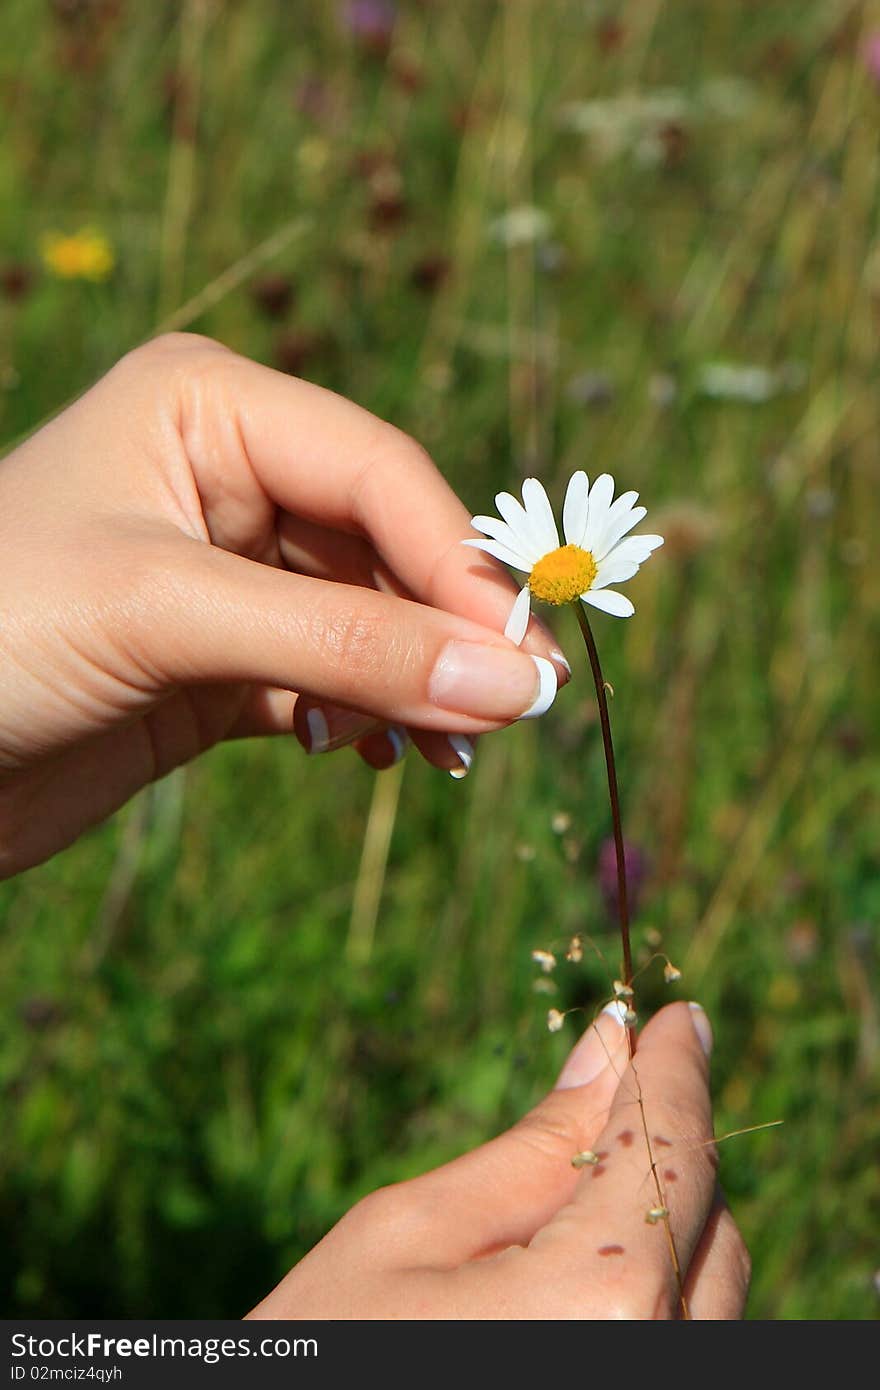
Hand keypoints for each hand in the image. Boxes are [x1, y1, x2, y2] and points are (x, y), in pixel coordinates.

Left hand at [0, 333, 567, 875]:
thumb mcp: (168, 617)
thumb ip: (348, 642)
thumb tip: (519, 683)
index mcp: (210, 409)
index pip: (380, 473)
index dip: (460, 564)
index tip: (524, 661)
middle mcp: (229, 476)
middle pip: (389, 545)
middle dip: (443, 632)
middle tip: (508, 719)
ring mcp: (228, 571)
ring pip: (370, 618)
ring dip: (412, 684)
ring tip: (443, 757)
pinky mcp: (221, 658)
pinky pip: (333, 677)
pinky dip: (365, 719)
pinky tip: (373, 759)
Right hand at [248, 1002, 749, 1319]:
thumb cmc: (329, 1349)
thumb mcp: (409, 1234)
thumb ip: (531, 1145)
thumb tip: (611, 1044)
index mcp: (599, 1306)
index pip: (667, 1153)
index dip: (674, 1072)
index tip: (678, 1016)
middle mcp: (658, 1362)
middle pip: (704, 1223)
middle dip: (656, 1153)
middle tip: (597, 1108)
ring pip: (706, 1287)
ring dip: (656, 1228)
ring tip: (558, 1217)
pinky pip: (684, 1336)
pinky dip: (648, 1290)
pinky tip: (569, 1282)